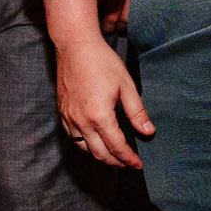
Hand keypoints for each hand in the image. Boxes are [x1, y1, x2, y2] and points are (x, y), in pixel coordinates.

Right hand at [55, 30, 151, 168]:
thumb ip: (137, 112)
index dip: (129, 159)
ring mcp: (69, 118)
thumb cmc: (102, 62)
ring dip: (100, 155)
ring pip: (84, 149)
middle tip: (128, 164)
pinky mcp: (63, 112)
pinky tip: (95, 140)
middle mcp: (81, 122)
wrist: (75, 46)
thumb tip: (148, 132)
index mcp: (100, 116)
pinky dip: (86, 145)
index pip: (117, 148)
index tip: (139, 165)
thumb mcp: (126, 86)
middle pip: (100, 154)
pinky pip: (73, 137)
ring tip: (114, 155)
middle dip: (116, 163)